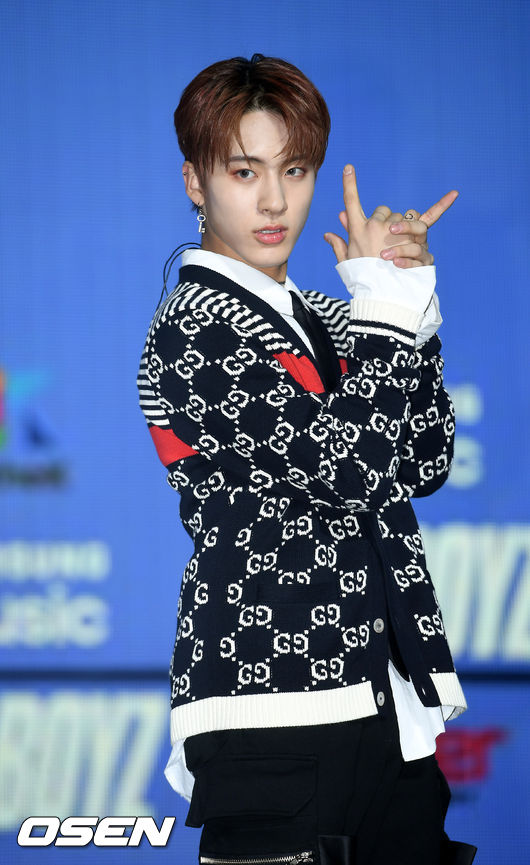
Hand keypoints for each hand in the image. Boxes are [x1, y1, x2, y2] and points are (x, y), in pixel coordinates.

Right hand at [324, 165, 458, 268]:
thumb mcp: (346, 262)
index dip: (349, 184)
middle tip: (385, 245)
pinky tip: (455, 194)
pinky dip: (443, 204)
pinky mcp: (414, 237)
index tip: (349, 167)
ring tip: (399, 248)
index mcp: (357, 229)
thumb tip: (328, 233)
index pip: (351, 201)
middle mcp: (375, 225)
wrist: (379, 292)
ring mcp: (394, 229)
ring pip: (403, 217)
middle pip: (384, 210)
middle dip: (386, 223)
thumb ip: (338, 244)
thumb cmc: (360, 279)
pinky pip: (430, 217)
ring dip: (403, 228)